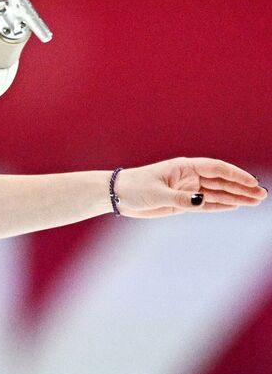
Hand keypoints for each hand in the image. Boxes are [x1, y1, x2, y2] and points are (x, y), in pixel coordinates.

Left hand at [114, 157, 265, 218]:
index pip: (217, 168)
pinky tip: (236, 206)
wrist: (117, 196)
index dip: (236, 175)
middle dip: (242, 187)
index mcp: (184, 167)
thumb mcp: (157, 194)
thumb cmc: (134, 188)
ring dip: (235, 197)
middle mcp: (189, 177)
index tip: (252, 183)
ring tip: (256, 201)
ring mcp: (187, 190)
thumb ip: (181, 199)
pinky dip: (220, 205)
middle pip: (221, 181)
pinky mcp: (182, 203)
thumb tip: (202, 201)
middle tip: (262, 195)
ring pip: (216, 193)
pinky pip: (205, 204)